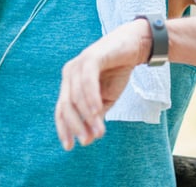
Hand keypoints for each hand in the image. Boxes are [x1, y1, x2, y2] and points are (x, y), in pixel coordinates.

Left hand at [54, 19, 149, 150]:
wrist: (134, 47)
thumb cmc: (117, 72)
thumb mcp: (106, 99)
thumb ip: (96, 115)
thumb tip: (89, 138)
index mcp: (70, 83)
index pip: (61, 109)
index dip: (64, 128)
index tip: (70, 147)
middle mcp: (70, 73)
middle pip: (66, 104)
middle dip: (75, 125)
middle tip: (87, 141)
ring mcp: (79, 63)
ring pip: (76, 95)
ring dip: (88, 116)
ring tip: (99, 131)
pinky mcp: (91, 57)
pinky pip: (87, 80)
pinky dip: (91, 98)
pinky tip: (97, 112)